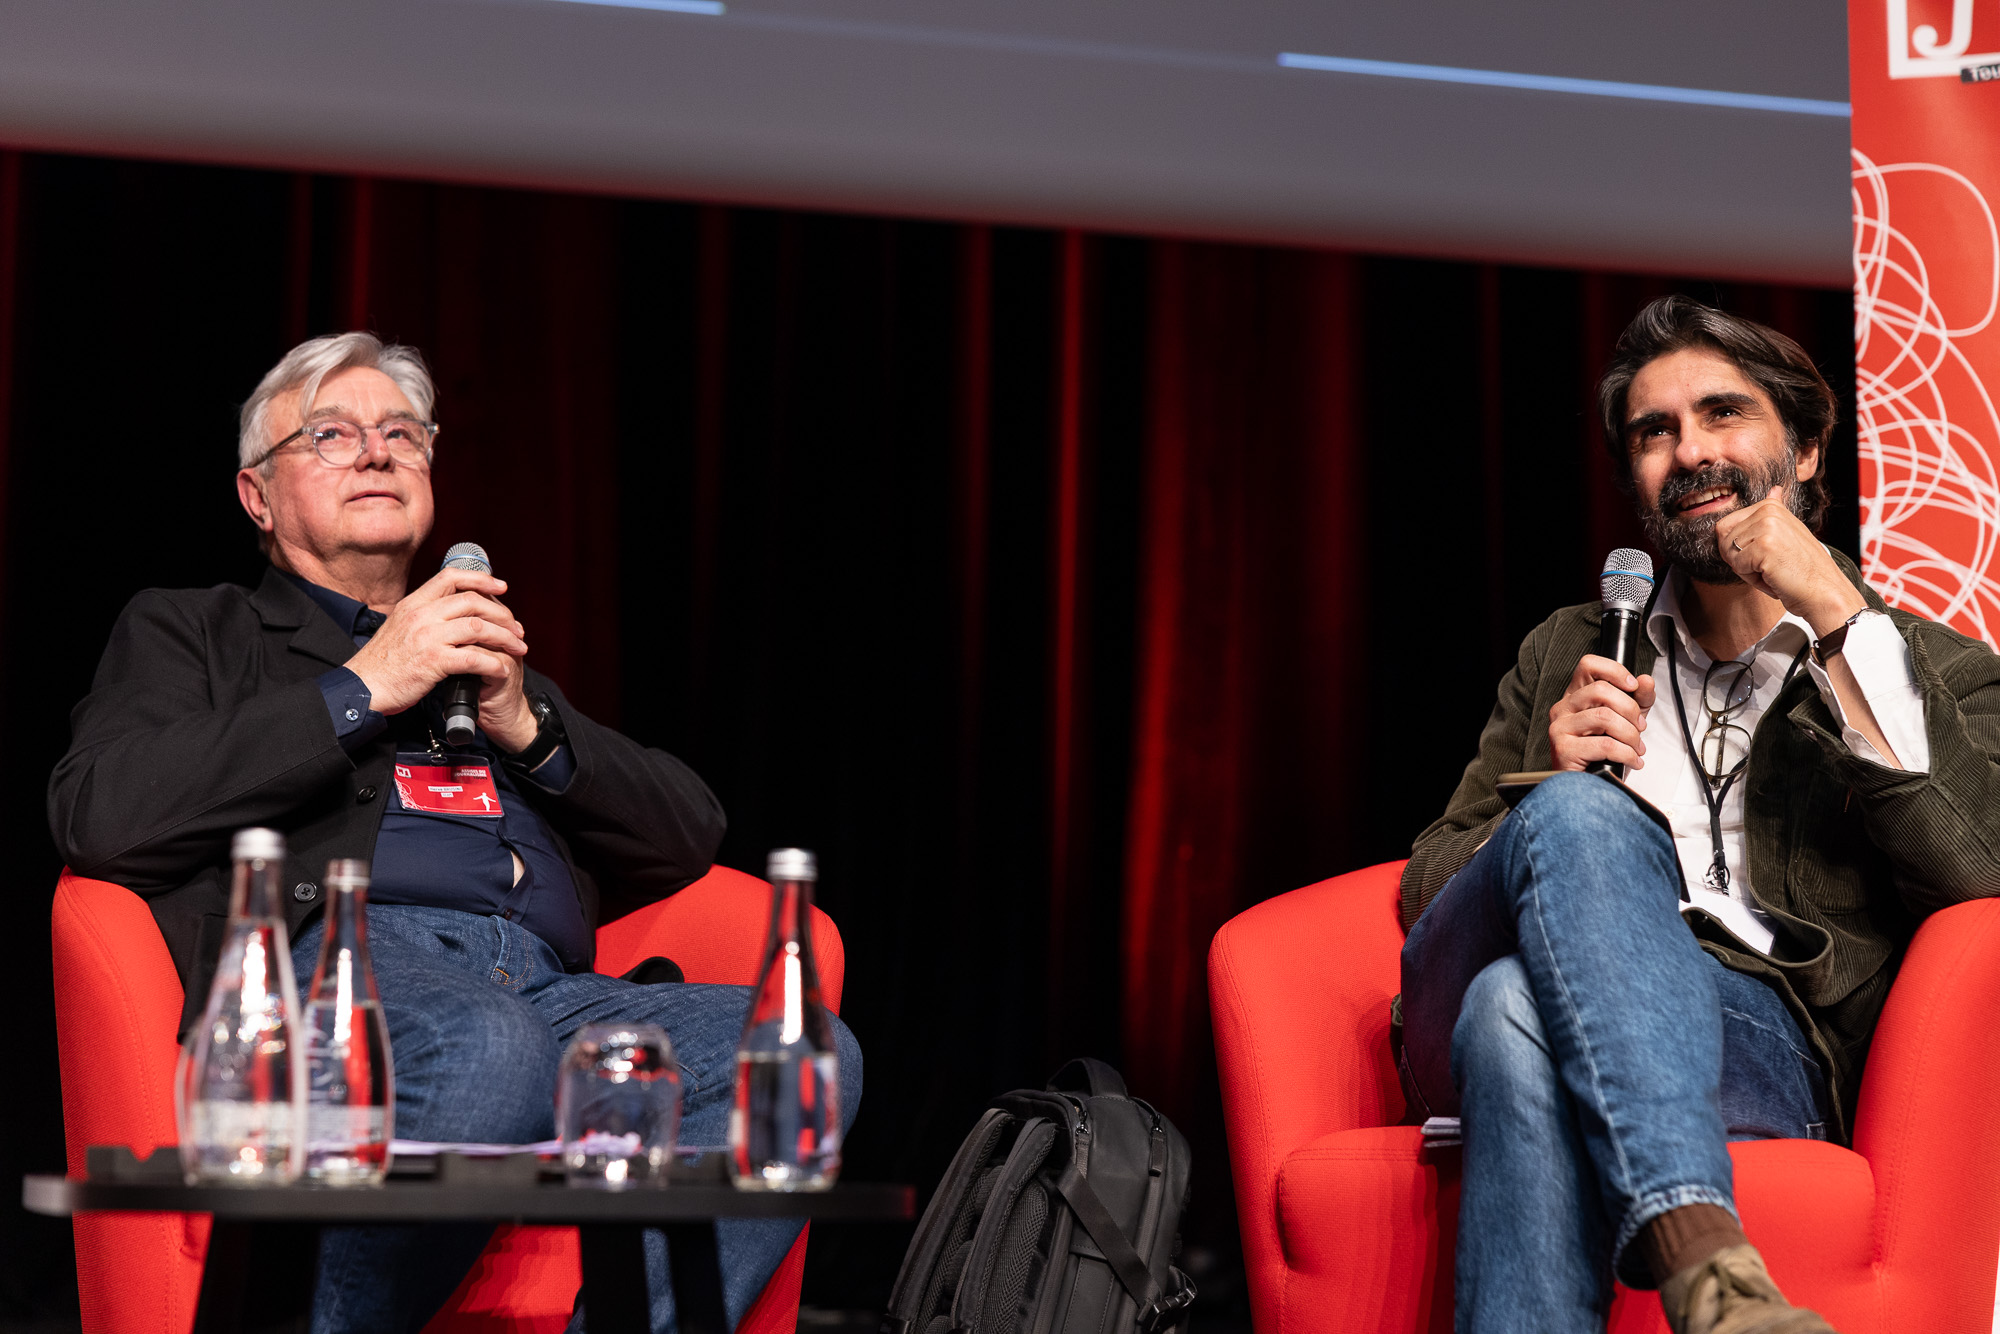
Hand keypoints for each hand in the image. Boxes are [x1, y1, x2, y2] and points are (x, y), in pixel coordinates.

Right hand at [345, 567, 536, 748]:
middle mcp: (421, 614)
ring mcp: (427, 636)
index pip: (451, 577)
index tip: (501, 586)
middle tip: (517, 629)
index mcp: (413, 603)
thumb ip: (423, 615)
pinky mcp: (433, 661)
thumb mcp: (399, 626)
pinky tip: (502, 669)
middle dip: (502, 614)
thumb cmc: (382, 663)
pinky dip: (493, 663)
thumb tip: (450, 610)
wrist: (362, 687)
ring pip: (479, 627)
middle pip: (473, 601)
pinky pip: (474, 657)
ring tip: (518, 648)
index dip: (481, 578)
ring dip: (504, 638)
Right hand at [1548, 654, 1655, 770]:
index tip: (1633, 687)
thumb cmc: (1603, 754)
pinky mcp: (1563, 749)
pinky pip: (1604, 744)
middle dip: (1631, 710)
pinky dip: (1626, 753)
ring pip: (1604, 717)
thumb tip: (1646, 681)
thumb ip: (1638, 699)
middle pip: (1601, 690)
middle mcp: (1563, 707)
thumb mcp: (1627, 720)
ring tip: (1636, 748)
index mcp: (1576, 696)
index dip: (1615, 671)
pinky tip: (1632, 761)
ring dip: (1630, 735)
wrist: (1588, 787)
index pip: (1589, 665)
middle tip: (1640, 727)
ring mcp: (1560, 727)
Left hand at [1713, 484, 1865, 634]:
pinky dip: (1752, 579)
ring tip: (1773, 570)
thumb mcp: (1788, 533)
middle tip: (1768, 565)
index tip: (1765, 555)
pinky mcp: (1764, 545)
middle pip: (1723, 539)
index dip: (1738, 548)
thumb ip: (1774, 514)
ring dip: (1746, 570)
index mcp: (1770, 506)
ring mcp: (1767, 526)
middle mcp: (1768, 511)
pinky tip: (1775, 577)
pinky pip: (1737, 566)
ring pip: (1729, 553)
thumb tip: (1774, 489)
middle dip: (1739, 559)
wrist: (1823, 591)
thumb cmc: (1802, 569)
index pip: (1725, 527)